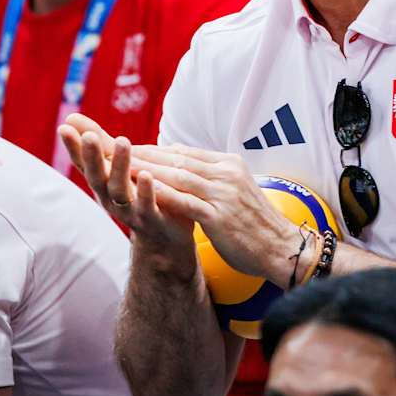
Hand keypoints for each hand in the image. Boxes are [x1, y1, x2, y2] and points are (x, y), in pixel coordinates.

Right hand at [58, 115, 196, 275]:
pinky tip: (147, 174)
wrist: (164, 239)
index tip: (64, 127)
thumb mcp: (116, 169)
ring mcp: (130, 210)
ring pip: (120, 189)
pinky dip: (146, 191)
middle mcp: (110, 197)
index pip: (84, 163)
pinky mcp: (152, 219)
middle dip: (92, 156)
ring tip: (122, 141)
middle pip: (97, 177)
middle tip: (89, 136)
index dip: (73, 147)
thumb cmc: (138, 196)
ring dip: (119, 166)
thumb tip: (70, 116)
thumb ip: (100, 145)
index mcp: (103, 182)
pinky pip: (147, 205)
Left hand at [126, 144, 304, 286]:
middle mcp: (226, 174)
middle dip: (142, 153)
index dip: (152, 149)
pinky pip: (187, 203)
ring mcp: (224, 194)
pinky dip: (164, 195)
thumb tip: (177, 156)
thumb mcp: (233, 190)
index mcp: (228, 164)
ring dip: (147, 170)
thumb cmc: (254, 223)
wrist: (282, 248)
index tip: (125, 146)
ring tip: (119, 166)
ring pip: (178, 177)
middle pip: (176, 159)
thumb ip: (207, 174)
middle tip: (113, 148)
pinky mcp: (220, 216)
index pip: (183, 152)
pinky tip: (143, 192)